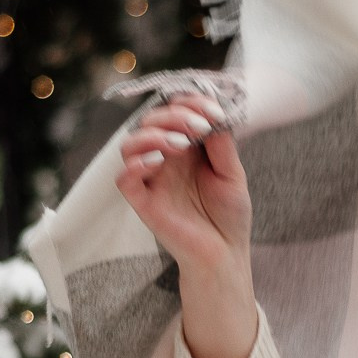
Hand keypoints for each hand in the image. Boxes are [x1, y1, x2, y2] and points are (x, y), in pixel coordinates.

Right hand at [114, 91, 257, 357]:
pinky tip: (158, 163)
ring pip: (131, 144)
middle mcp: (164, 159)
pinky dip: (136, 164)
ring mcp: (151, 179)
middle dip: (174, 116)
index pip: (174, 112)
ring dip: (153, 135)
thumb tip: (211, 114)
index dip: (188, 103)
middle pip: (151, 121)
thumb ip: (221, 144)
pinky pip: (125, 177)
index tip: (212, 109)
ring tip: (180, 143)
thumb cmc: (229, 215)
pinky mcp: (142, 201)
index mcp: (186, 148)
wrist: (225, 254)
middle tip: (198, 125)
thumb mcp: (233, 174)